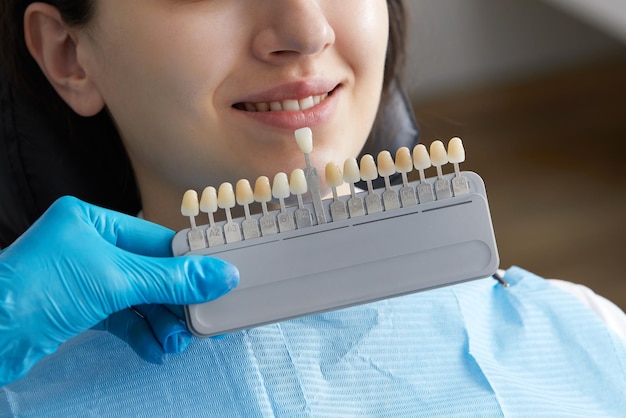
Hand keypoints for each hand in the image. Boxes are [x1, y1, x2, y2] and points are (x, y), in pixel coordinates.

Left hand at [0, 196, 238, 385]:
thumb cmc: (36, 291)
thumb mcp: (116, 279)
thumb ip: (172, 279)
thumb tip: (220, 275)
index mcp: (93, 221)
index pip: (155, 239)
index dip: (187, 263)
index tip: (215, 280)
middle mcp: (88, 245)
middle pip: (149, 271)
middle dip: (173, 301)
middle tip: (196, 321)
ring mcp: (83, 278)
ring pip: (137, 297)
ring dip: (160, 322)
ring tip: (175, 343)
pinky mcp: (78, 308)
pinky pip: (120, 317)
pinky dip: (139, 333)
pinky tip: (154, 349)